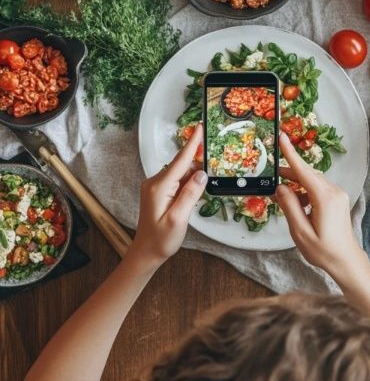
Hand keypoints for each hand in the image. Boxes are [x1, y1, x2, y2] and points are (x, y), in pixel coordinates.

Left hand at [129, 124, 206, 268]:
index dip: (192, 143)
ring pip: (180, 174)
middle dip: (197, 162)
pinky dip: (188, 183)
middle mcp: (155, 182)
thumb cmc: (161, 239)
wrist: (146, 252)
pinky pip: (177, 181)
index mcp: (159, 186)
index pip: (180, 161)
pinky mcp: (159, 192)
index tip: (200, 127)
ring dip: (193, 176)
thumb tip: (202, 174)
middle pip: (181, 166)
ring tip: (205, 183)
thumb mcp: (178, 218)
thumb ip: (190, 194)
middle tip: (213, 158)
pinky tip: (194, 191)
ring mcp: (156, 186)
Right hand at [275, 131, 362, 274]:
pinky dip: (305, 192)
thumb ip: (289, 207)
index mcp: (325, 199)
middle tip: (273, 177)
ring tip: (283, 197)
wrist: (346, 261)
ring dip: (297, 185)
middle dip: (289, 174)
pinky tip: (297, 204)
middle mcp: (334, 192)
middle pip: (307, 174)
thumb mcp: (300, 232)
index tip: (282, 137)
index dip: (290, 154)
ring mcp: (337, 195)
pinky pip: (318, 188)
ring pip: (312, 181)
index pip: (304, 171)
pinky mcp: (337, 200)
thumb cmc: (324, 251)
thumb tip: (280, 188)